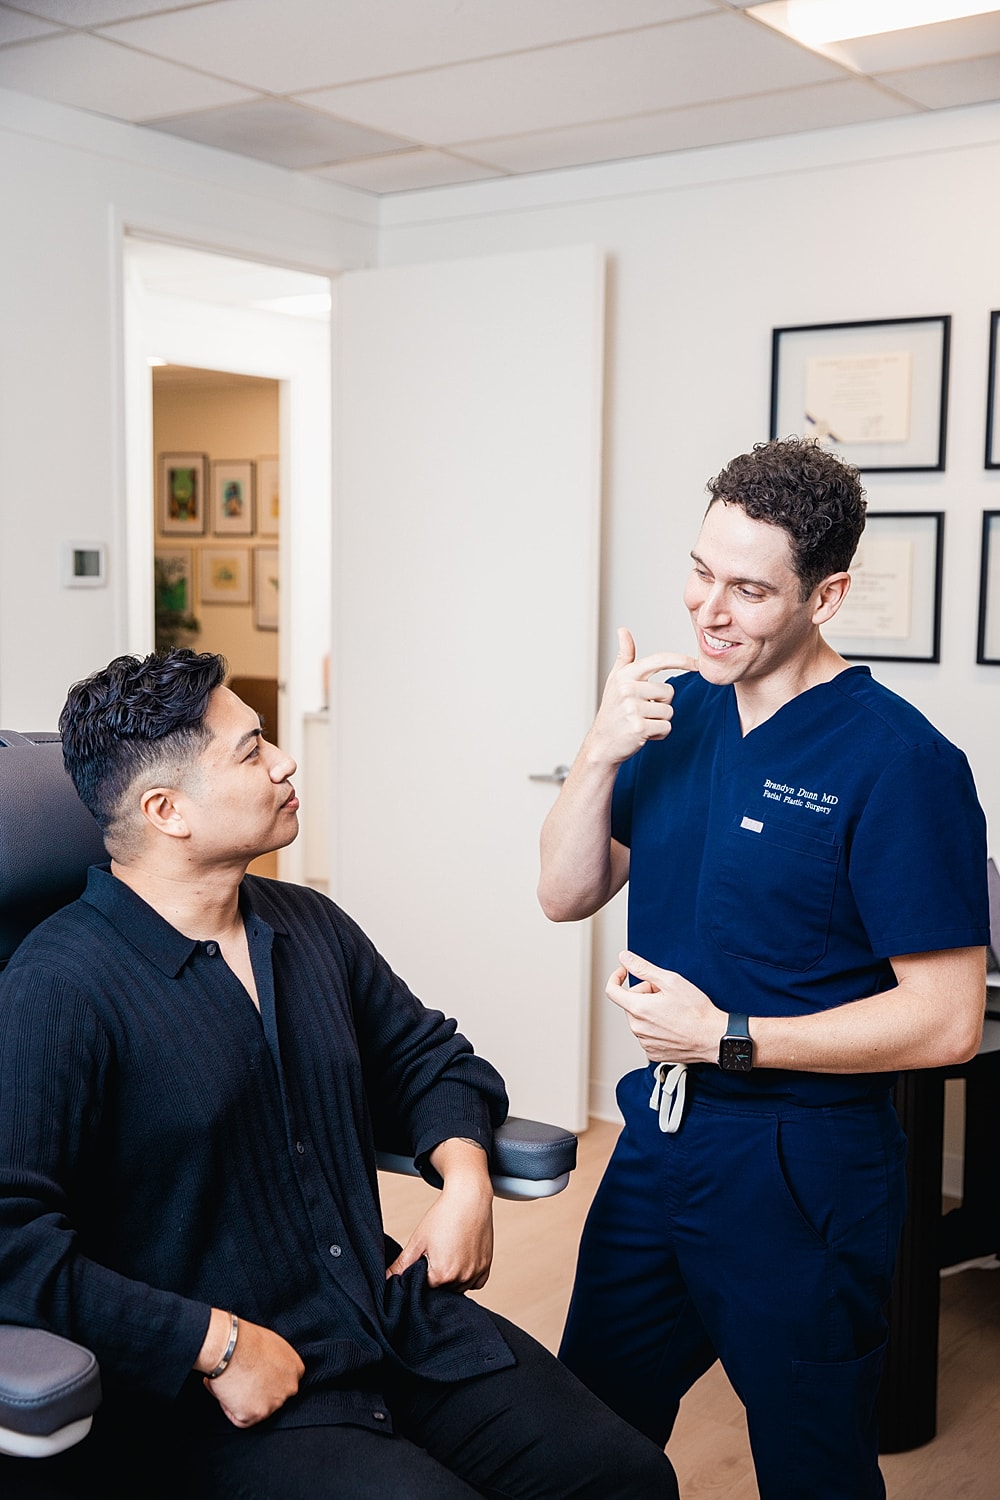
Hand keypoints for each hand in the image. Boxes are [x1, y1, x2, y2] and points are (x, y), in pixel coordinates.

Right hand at [200, 1316, 303, 1428]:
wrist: (229, 1347)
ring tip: (233, 1382)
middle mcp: (289, 1388)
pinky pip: (240, 1419)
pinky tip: (227, 1392)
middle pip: (274, 1397)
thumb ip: (278, 1362)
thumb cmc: (247, 1339)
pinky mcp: (254, 1415)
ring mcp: (273, 1404)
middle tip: (243, 1380)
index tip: (257, 1376)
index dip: (269, 1380)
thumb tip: (267, 1369)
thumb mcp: (274, 1345)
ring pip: (257, 1409)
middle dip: (259, 1392)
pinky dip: (230, 1409)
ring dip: (244, 1401)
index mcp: (296, 1369)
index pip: (285, 1382)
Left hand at [386, 1139, 493, 1290]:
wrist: (469, 1197)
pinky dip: (467, 1276)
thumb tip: (386, 1280)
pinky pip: (474, 1282)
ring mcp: (476, 1273)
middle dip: (436, 1278)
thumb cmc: (443, 1215)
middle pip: (442, 1290)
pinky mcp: (486, 1267)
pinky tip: (461, 1257)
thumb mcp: (418, 1240)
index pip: (425, 1288)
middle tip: (436, 1252)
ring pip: (458, 1288)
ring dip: (451, 1278)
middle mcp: (462, 1278)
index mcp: (442, 1275)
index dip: (420, 1274)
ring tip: (448, 1252)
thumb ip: (402, 1265)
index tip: (423, 1258)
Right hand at [587, 628, 697, 767]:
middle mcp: (628, 689)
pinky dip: (659, 733)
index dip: (681, 661)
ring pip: (669, 711)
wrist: (602, 743)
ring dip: (660, 720)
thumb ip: (625, 655)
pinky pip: (666, 727)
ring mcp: (633, 709)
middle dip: (662, 704)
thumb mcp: (616, 680)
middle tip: (643, 711)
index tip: (696, 664)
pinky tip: (643, 733)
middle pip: (669, 692)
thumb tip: (623, 630)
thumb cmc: (612, 710)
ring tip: (641, 722)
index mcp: (625, 675)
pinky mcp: (639, 728)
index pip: (659, 660)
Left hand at [606, 951, 723, 1064]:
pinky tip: (672, 1024)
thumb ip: (643, 968)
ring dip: (650, 1011)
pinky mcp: (653, 1052)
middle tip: (665, 994)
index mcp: (638, 1009)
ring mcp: (645, 1042)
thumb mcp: (670, 981)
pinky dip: (655, 1027)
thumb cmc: (696, 1011)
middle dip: (644, 994)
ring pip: (639, 1019)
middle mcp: (638, 1028)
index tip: (624, 972)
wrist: (712, 1037)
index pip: (612, 991)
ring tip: (672, 1010)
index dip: (616, 977)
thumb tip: (625, 958)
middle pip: (630, 1003)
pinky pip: (647, 1034)